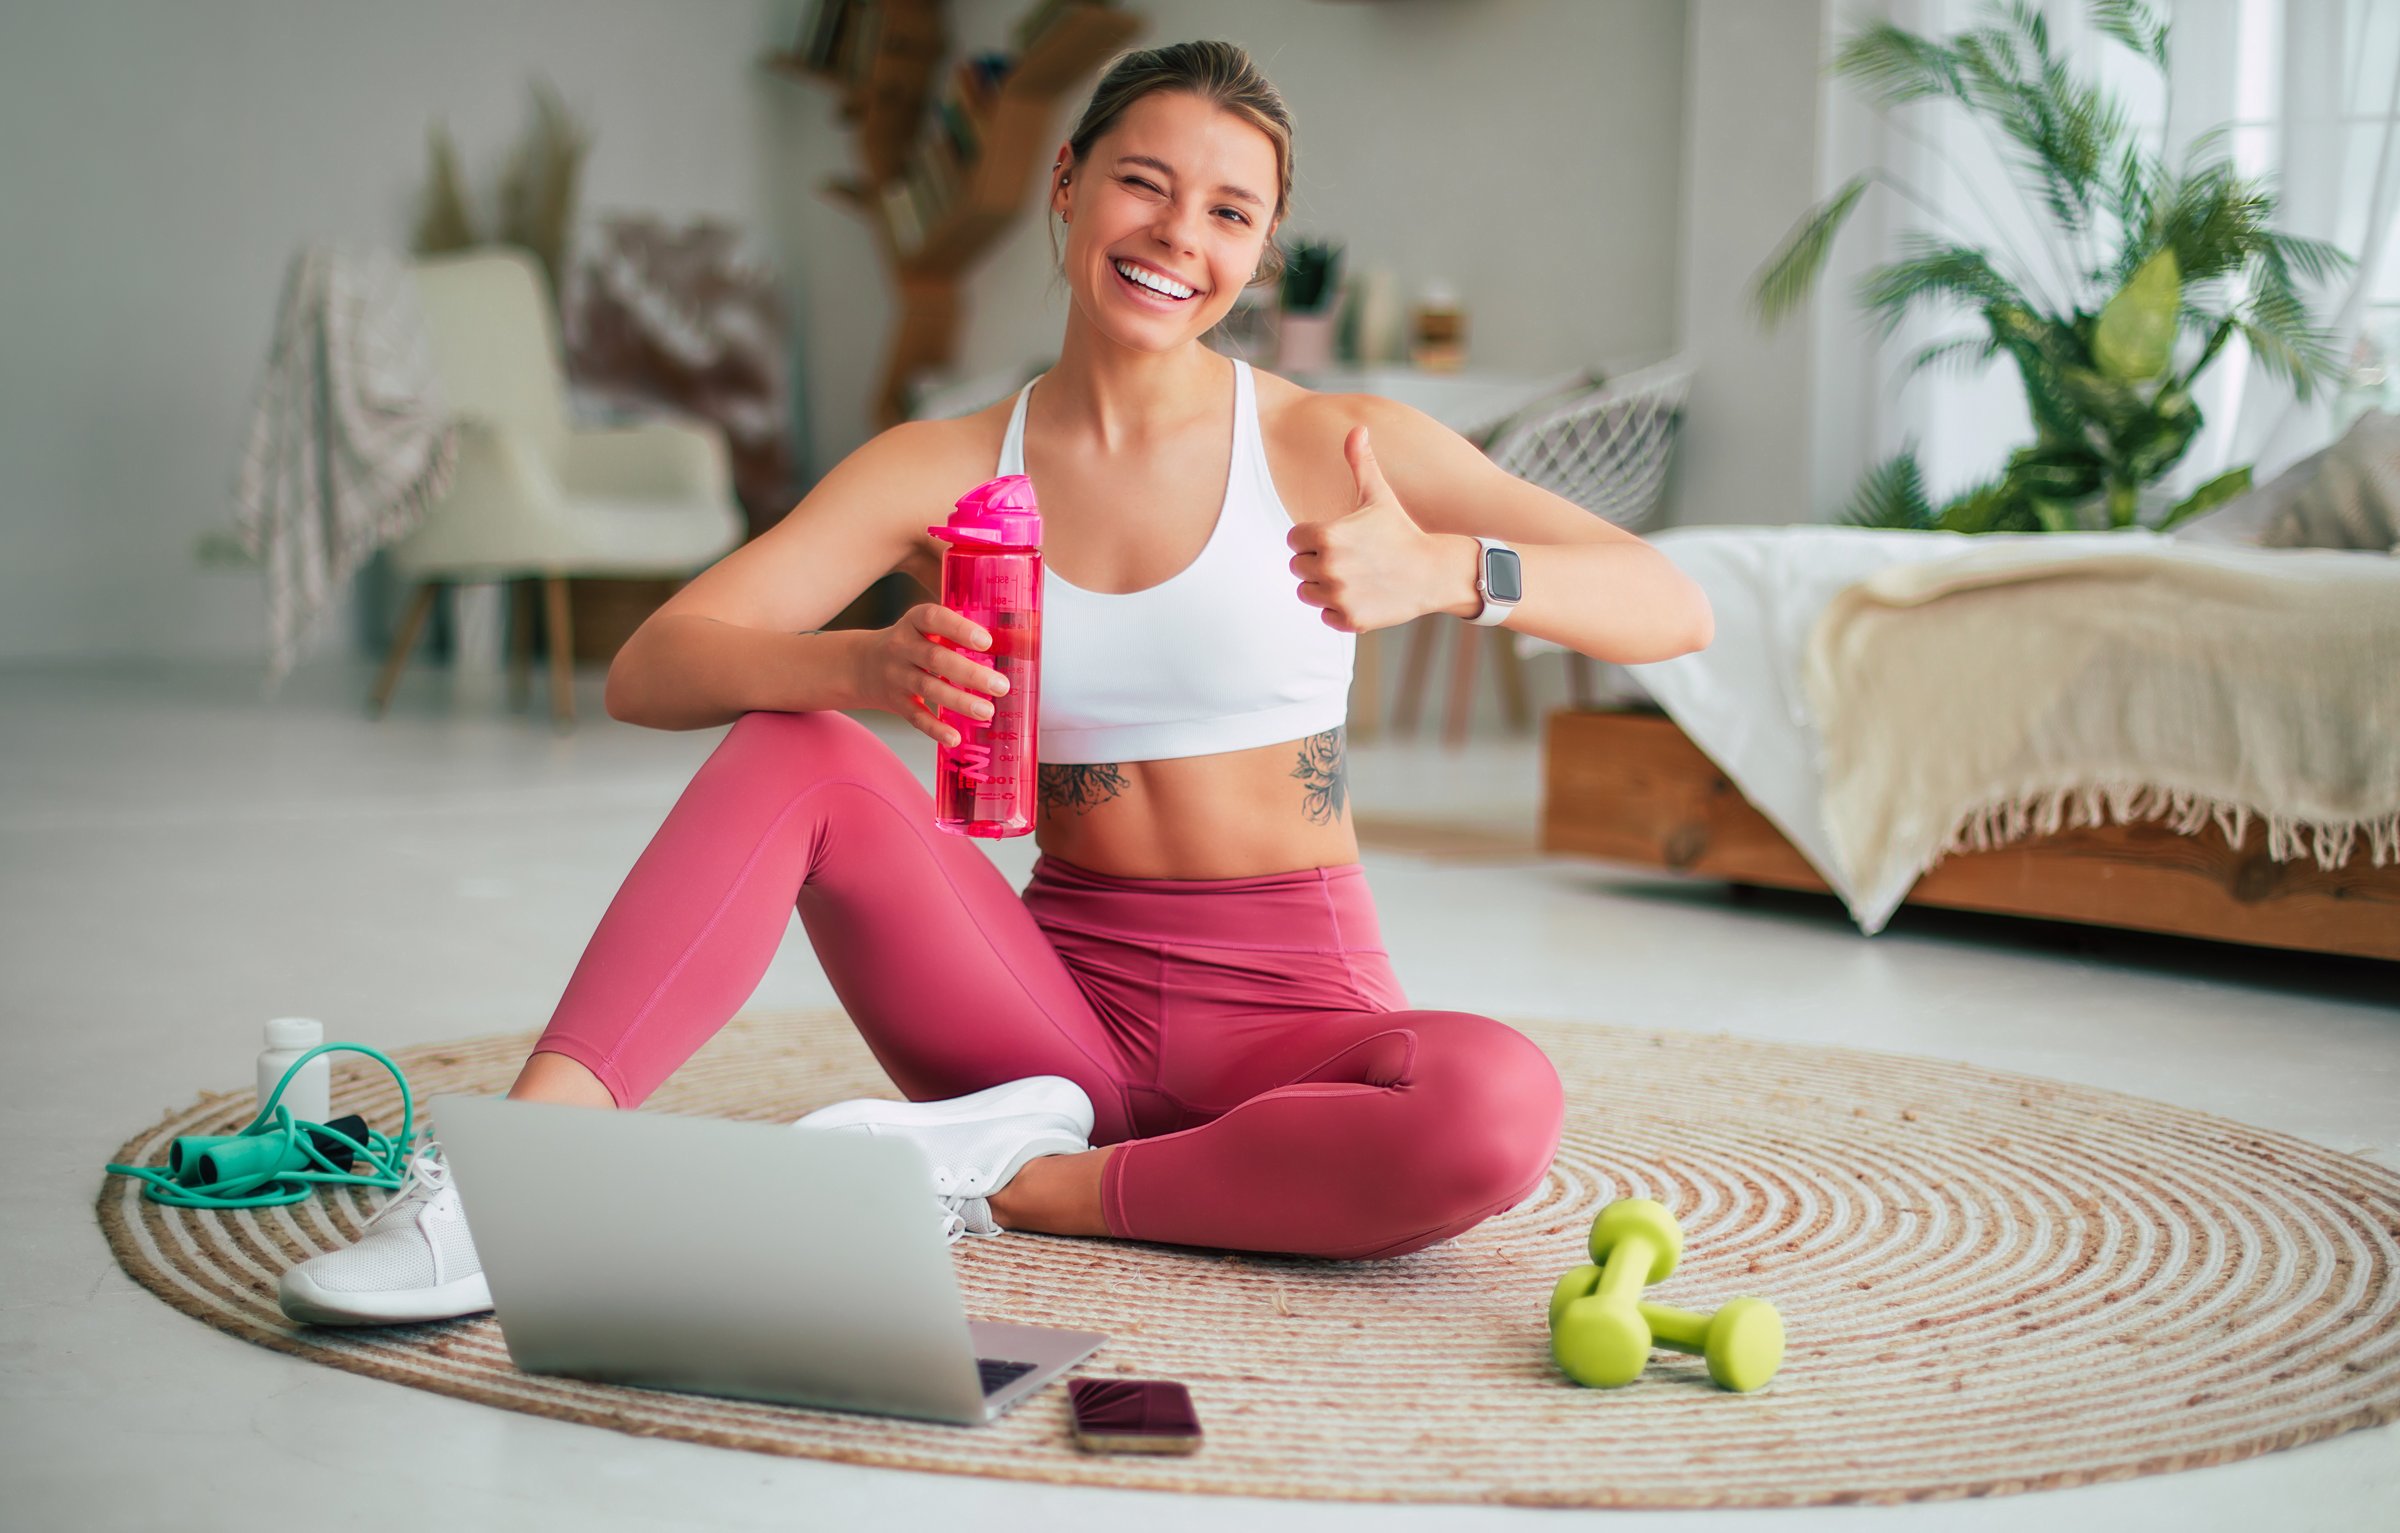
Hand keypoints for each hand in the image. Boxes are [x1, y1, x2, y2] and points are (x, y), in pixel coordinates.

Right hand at [854, 603, 1008, 747]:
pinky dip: (935, 729)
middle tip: (1001, 685)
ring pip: (928, 689)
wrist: (861, 664)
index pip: (933, 618)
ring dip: (959, 702)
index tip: (986, 641)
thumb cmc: (910, 642)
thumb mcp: (925, 627)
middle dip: (970, 673)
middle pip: (935, 659)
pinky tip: (955, 738)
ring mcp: (896, 676)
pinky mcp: (895, 702)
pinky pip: (915, 717)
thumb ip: (959, 630)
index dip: (959, 629)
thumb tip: (1020, 637)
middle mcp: (902, 647)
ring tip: (987, 711)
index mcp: (913, 622)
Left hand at [1287, 426, 1473, 632]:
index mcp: (1326, 535)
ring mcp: (1339, 595)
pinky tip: (1362, 595)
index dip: (1313, 538)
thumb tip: (1358, 428)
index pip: (1294, 540)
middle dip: (1318, 562)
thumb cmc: (1401, 531)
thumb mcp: (1379, 495)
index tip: (1340, 539)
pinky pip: (1325, 616)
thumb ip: (1360, 462)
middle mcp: (1328, 566)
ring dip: (1325, 587)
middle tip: (1351, 558)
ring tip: (1355, 576)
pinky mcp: (1350, 619)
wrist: (1434, 571)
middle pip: (1298, 566)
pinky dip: (1339, 610)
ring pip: (1307, 593)